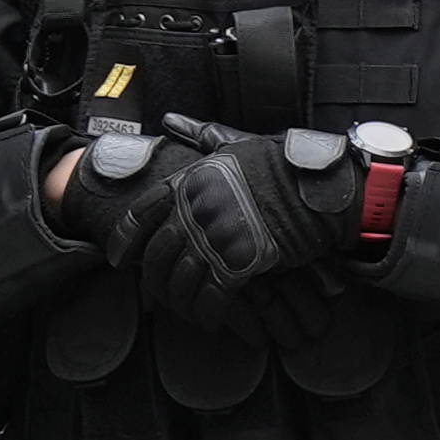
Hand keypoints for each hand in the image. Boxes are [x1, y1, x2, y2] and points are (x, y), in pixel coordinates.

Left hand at [123, 122, 361, 322]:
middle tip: (157, 293)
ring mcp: (217, 237)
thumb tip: (171, 120)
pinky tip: (210, 319)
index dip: (126, 239)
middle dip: (154, 278)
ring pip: (181, 279)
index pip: (143, 213)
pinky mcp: (241, 262)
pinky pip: (212, 296)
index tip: (118, 258)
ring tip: (187, 310)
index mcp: (191, 180)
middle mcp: (197, 208)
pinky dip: (208, 312)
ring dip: (181, 301)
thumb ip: (200, 136)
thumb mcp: (236, 146)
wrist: (321, 189)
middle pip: (158, 253)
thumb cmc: (281, 166)